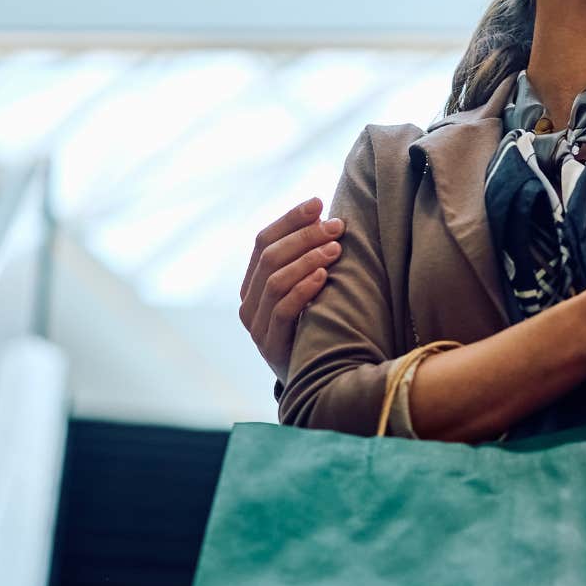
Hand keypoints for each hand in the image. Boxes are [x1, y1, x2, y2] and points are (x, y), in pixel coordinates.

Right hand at [240, 197, 342, 381]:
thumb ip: (309, 261)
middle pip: (269, 257)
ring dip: (307, 259)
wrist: (318, 383)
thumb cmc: (319, 328)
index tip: (318, 202)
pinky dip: (304, 289)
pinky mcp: (272, 347)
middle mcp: (249, 304)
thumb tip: (327, 216)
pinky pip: (283, 311)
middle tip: (337, 225)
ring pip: (274, 281)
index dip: (289, 219)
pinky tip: (325, 276)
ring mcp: (258, 327)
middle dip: (304, 236)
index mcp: (252, 285)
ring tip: (336, 247)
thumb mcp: (310, 292)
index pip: (262, 241)